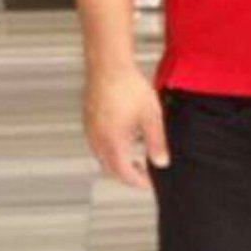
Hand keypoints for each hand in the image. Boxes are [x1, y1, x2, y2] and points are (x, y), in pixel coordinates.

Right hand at [83, 65, 169, 189]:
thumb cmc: (127, 87)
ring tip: (135, 157)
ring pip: (102, 155)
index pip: (124, 173)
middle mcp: (97, 139)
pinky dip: (111, 148)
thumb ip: (156, 142)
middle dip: (127, 174)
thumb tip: (161, 162)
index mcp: (112, 142)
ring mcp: (90, 129)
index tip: (150, 184)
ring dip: (118, 161)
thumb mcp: (150, 116)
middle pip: (110, 167)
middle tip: (143, 174)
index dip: (138, 182)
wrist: (108, 65)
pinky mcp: (89, 119)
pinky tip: (124, 138)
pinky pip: (98, 142)